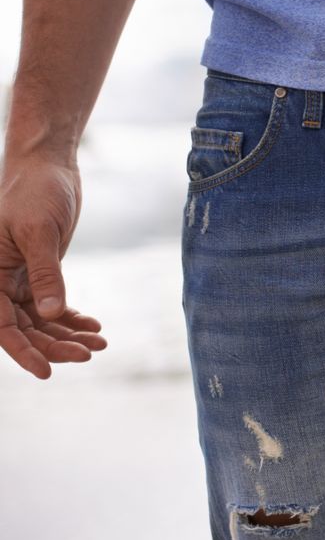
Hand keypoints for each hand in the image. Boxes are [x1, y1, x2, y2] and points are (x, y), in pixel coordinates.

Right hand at [0, 154, 107, 377]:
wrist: (48, 167)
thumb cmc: (36, 191)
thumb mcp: (40, 231)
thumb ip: (46, 272)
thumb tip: (52, 315)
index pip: (1, 324)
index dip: (23, 351)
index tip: (48, 371)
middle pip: (23, 328)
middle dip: (54, 345)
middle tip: (90, 353)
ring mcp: (17, 280)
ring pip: (39, 321)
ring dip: (67, 335)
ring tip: (99, 343)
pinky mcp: (37, 274)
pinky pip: (51, 306)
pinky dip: (71, 319)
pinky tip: (94, 327)